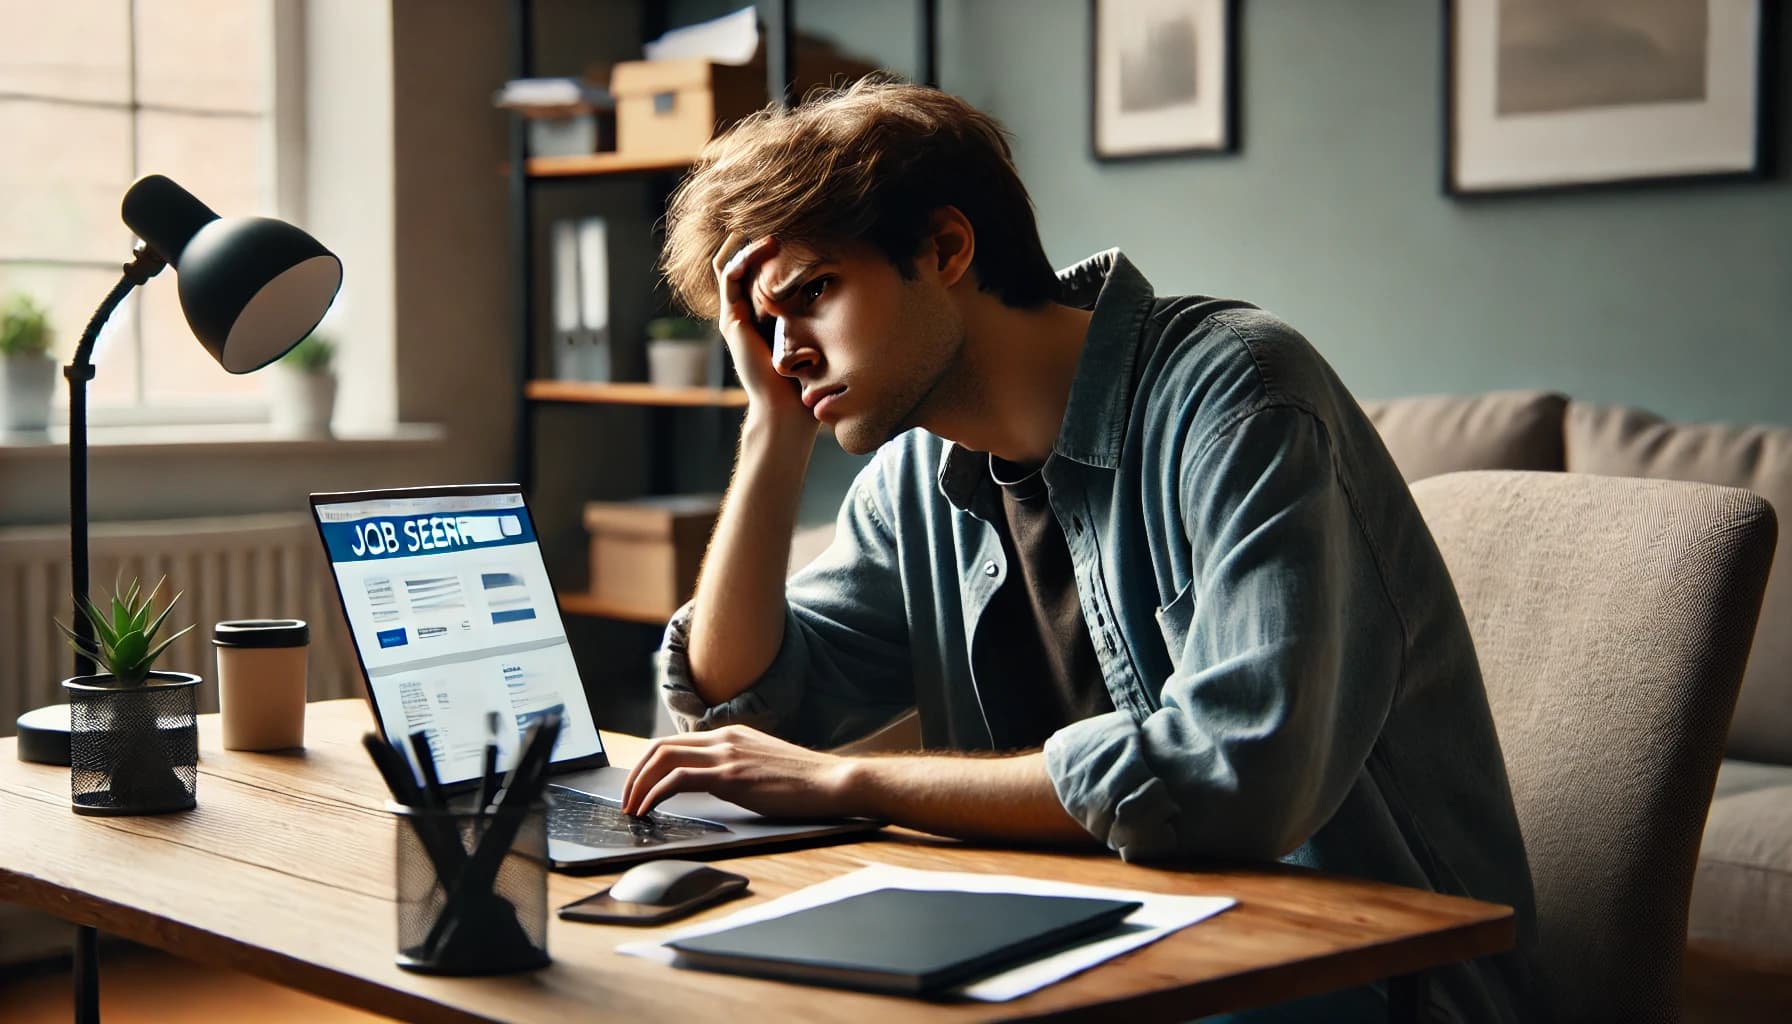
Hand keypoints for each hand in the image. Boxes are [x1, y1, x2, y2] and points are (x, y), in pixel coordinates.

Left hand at [620, 724, 856, 818]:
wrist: (832, 781)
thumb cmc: (803, 782)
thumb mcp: (761, 766)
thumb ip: (734, 768)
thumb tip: (710, 785)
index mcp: (730, 734)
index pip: (675, 742)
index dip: (648, 765)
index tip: (638, 788)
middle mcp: (724, 738)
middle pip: (659, 747)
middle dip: (634, 774)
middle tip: (625, 800)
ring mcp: (727, 754)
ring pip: (663, 758)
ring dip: (638, 784)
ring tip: (631, 808)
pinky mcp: (731, 775)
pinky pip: (678, 779)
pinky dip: (655, 794)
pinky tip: (649, 810)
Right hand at [712, 234, 812, 430]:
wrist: (788, 407)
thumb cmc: (808, 377)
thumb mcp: (816, 332)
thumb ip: (819, 309)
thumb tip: (844, 279)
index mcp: (762, 314)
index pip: (758, 270)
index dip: (769, 248)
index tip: (797, 228)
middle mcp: (744, 312)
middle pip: (739, 262)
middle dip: (754, 238)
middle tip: (778, 217)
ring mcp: (735, 315)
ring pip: (731, 265)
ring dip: (750, 243)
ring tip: (773, 229)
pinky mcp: (732, 320)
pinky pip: (730, 278)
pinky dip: (744, 258)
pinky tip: (765, 245)